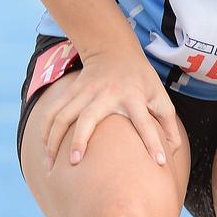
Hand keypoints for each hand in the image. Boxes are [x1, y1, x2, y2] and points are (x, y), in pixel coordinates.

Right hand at [41, 49, 182, 171]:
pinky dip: (45, 130)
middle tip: (74, 163)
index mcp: (134, 96)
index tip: (159, 163)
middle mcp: (107, 94)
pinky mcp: (71, 91)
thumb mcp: (160, 95)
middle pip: (89, 117)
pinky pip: (53, 112)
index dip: (153, 142)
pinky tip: (44, 149)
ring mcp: (85, 92)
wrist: (114, 50)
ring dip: (53, 140)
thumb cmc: (141, 79)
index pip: (145, 122)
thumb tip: (172, 153)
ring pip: (63, 116)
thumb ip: (168, 124)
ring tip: (50, 166)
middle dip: (80, 139)